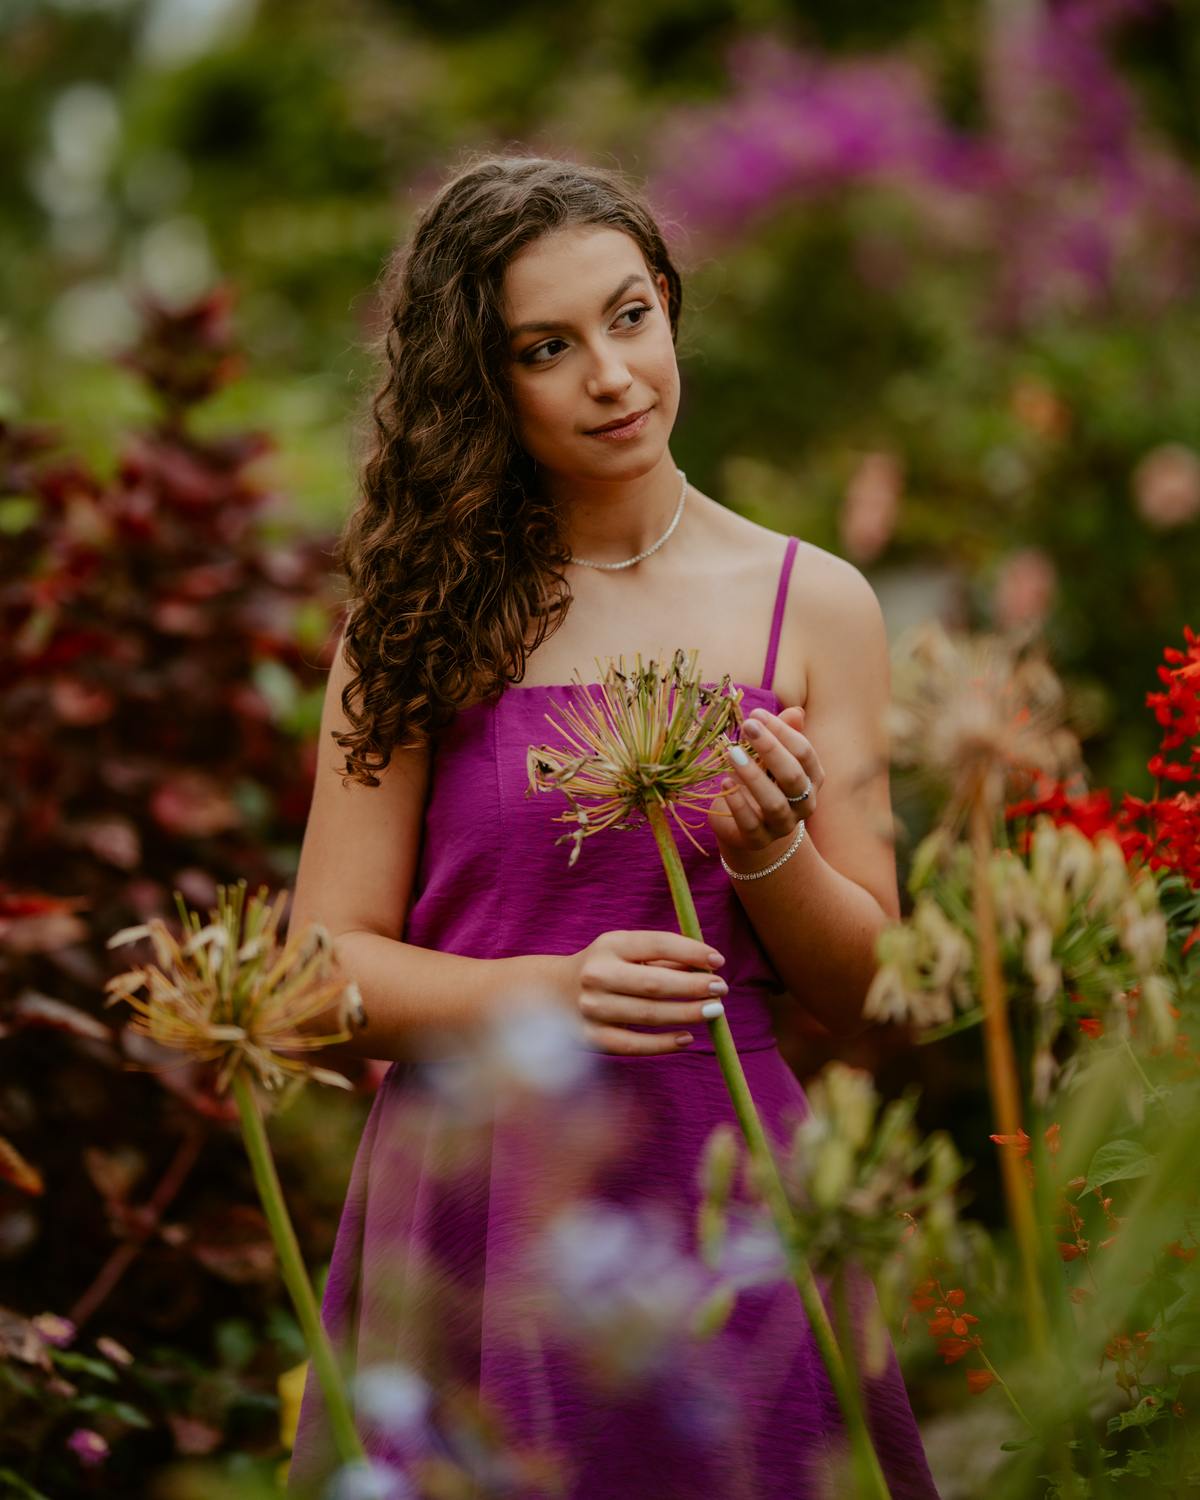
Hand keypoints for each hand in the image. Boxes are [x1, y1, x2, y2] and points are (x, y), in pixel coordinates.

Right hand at [562, 930, 726, 1055]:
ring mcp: (591, 1008)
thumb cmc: (605, 969)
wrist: (552, 993)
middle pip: (653, 983)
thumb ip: (663, 960)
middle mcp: (597, 975)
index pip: (655, 944)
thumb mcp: (625, 952)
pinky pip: (634, 1046)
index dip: (690, 952)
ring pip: (647, 1015)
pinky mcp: (591, 1038)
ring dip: (686, 1014)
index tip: (718, 960)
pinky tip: (686, 1038)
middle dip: (693, 987)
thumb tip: (707, 971)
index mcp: (609, 945)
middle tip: (721, 990)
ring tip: (714, 1011)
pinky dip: (663, 1044)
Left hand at [710, 706, 824, 853]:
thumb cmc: (762, 781)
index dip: (782, 732)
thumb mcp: (770, 757)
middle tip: (747, 727)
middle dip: (771, 750)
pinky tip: (724, 782)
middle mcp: (804, 803)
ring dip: (753, 776)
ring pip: (774, 803)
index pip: (805, 753)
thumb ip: (783, 735)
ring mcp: (783, 825)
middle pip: (793, 777)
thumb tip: (796, 711)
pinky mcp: (759, 840)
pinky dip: (738, 804)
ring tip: (733, 753)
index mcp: (812, 779)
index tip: (757, 715)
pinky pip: (751, 824)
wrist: (746, 824)